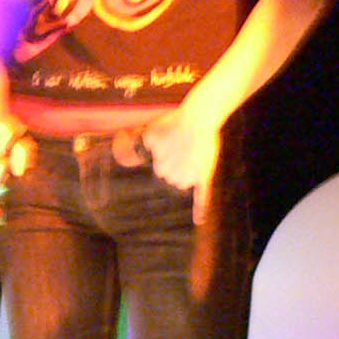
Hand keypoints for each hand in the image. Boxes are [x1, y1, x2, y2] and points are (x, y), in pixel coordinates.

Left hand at [143, 98, 223, 223]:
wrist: (198, 117)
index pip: (161, 169)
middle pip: (170, 177)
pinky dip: (200, 209)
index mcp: (161, 164)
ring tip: (190, 153)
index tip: (172, 142)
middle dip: (175, 163)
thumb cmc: (176, 122)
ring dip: (185, 172)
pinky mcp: (204, 177)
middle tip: (182, 146)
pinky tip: (199, 221)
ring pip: (183, 183)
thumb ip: (147, 144)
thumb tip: (134, 144)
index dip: (166, 154)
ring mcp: (190, 176)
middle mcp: (173, 173)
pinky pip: (202, 196)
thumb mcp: (154, 132)